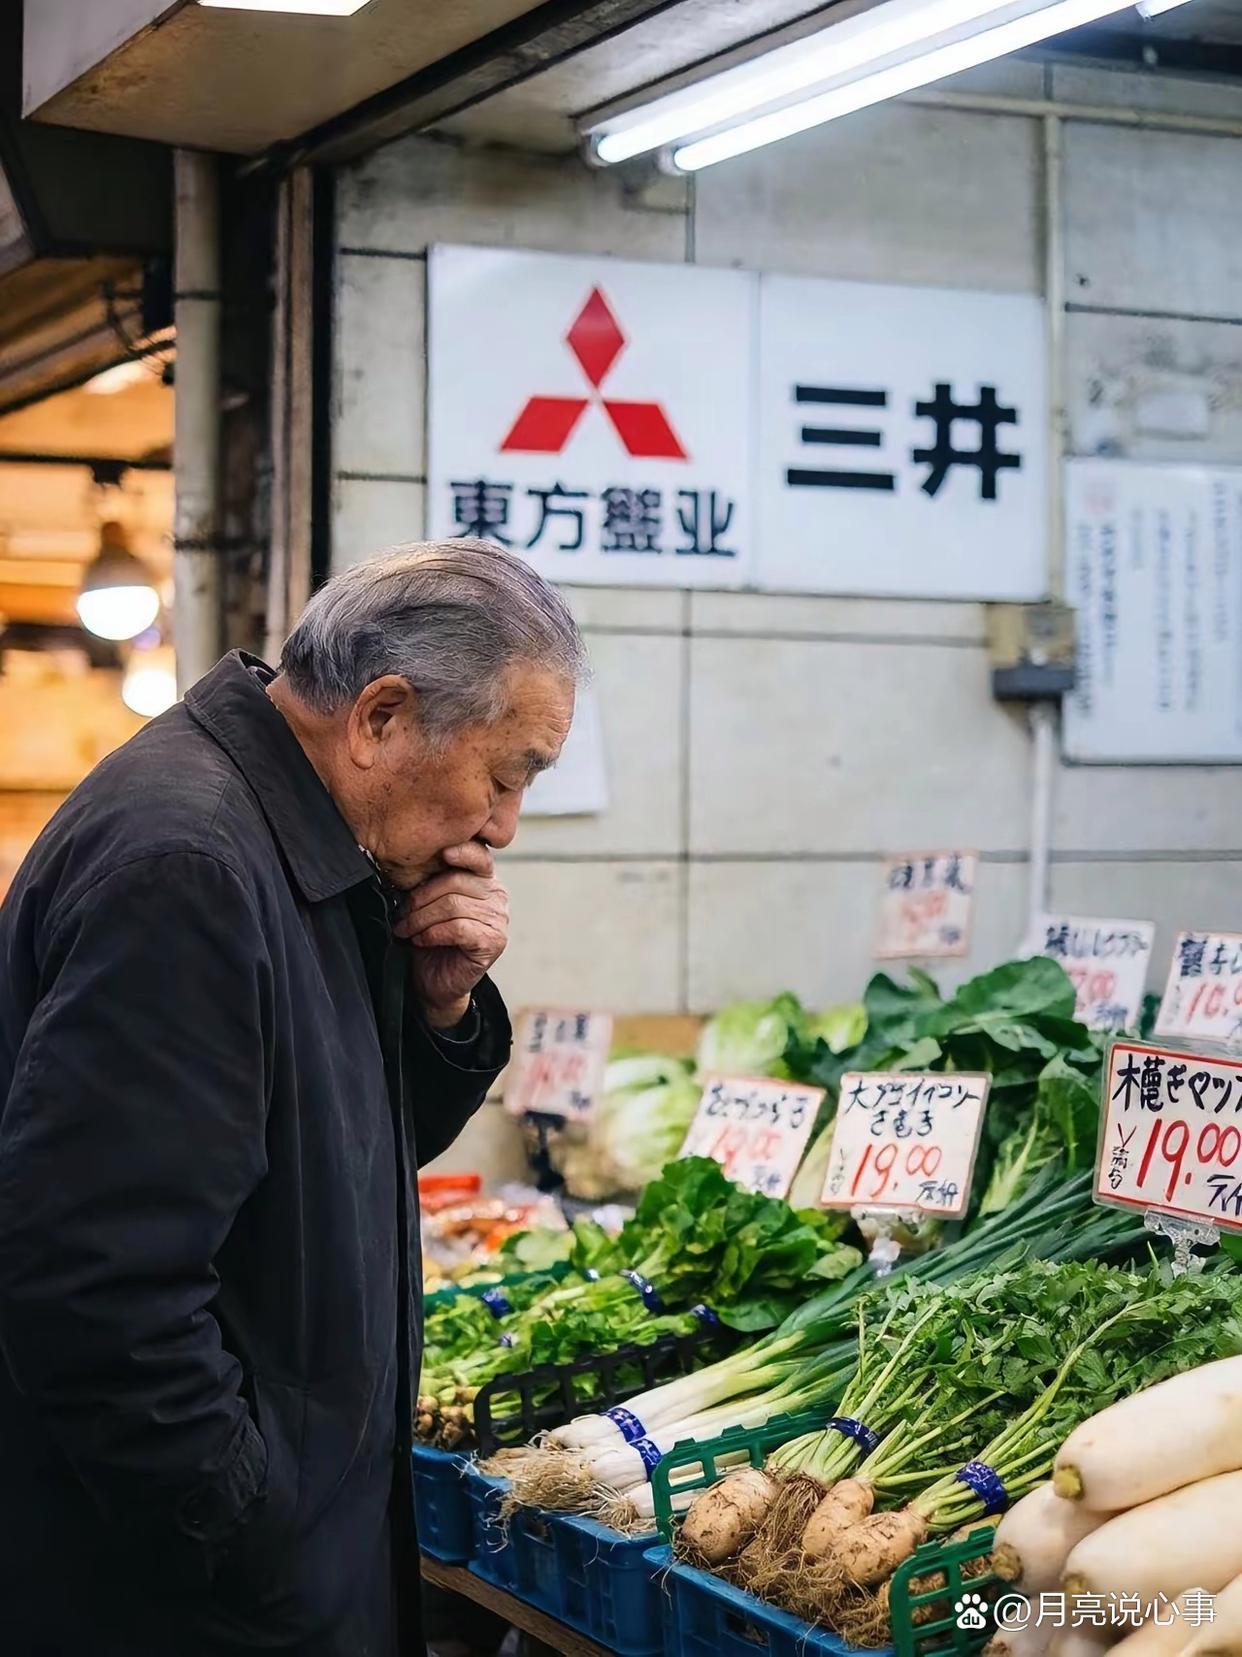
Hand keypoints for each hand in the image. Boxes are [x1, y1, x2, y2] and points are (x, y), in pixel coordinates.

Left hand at [395, 841, 508, 1028]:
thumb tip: (413, 861)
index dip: (463, 851)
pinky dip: (432, 933)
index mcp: (485, 881)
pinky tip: (421, 940)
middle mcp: (498, 896)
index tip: (443, 853)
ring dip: (420, 919)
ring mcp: (499, 920)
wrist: (435, 982)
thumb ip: (433, 881)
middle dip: (421, 898)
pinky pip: (457, 928)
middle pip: (456, 881)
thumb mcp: (430, 903)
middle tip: (402, 914)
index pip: (479, 857)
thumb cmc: (432, 940)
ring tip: (406, 929)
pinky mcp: (492, 942)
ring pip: (453, 905)